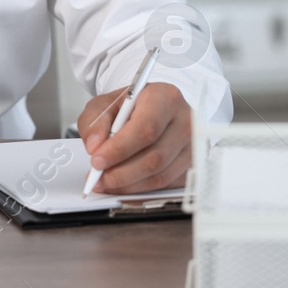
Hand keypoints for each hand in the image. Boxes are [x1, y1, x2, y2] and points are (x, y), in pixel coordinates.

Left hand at [76, 82, 190, 194]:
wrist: (153, 109)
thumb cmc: (132, 105)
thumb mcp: (106, 104)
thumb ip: (95, 121)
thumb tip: (94, 146)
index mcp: (165, 98)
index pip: (146, 128)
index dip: (120, 149)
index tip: (97, 161)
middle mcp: (185, 121)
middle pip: (155, 157)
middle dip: (121, 173)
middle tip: (97, 178)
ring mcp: (192, 146)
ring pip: (160, 176)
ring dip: (128, 185)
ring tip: (105, 182)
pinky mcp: (192, 165)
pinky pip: (165, 185)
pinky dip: (140, 190)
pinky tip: (123, 185)